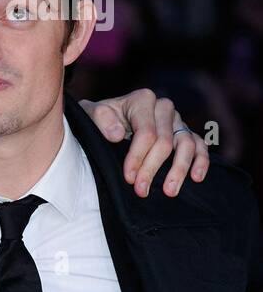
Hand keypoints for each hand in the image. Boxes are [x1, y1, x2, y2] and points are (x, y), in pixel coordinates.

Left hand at [79, 89, 208, 197]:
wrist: (106, 118)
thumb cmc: (98, 118)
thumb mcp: (90, 114)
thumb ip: (100, 119)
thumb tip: (117, 134)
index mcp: (142, 100)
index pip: (146, 132)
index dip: (138, 157)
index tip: (128, 177)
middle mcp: (163, 108)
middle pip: (165, 142)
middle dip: (152, 168)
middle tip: (141, 190)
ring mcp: (177, 120)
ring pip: (186, 145)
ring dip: (179, 170)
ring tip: (170, 191)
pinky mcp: (185, 132)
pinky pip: (199, 145)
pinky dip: (200, 161)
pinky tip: (197, 178)